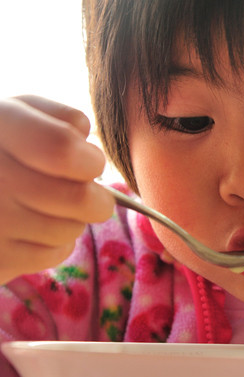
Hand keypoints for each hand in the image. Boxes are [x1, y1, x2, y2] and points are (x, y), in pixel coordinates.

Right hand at [0, 95, 113, 281]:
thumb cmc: (3, 150)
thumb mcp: (20, 116)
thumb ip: (60, 119)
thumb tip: (86, 140)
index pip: (62, 150)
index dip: (89, 161)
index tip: (88, 164)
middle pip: (80, 198)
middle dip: (95, 196)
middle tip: (79, 191)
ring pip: (72, 228)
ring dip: (72, 219)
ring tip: (45, 207)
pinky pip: (56, 253)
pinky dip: (54, 243)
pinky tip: (30, 229)